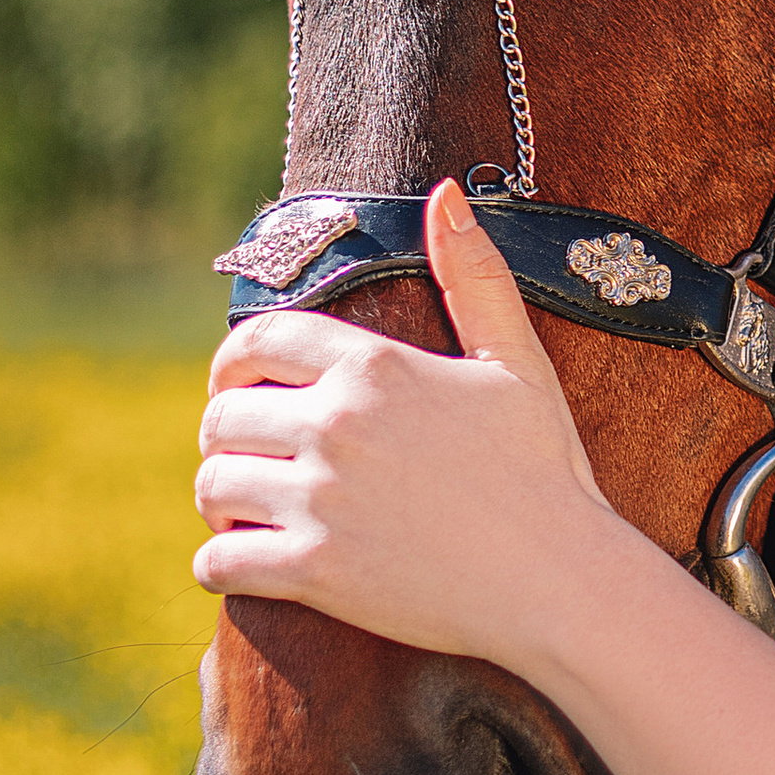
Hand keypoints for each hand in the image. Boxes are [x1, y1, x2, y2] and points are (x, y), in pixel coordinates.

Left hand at [192, 179, 620, 665]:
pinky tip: (240, 562)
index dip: (232, 361)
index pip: (258, 341)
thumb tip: (448, 194)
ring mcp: (321, 500)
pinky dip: (217, 565)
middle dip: (225, 435)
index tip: (235, 384)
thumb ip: (474, 277)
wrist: (561, 581)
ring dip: (219, 499)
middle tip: (246, 456)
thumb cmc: (544, 471)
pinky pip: (220, 563)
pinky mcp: (315, 571)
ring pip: (214, 486)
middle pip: (224, 416)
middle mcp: (336, 424)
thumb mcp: (518, 363)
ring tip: (241, 510)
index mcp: (375, 367)